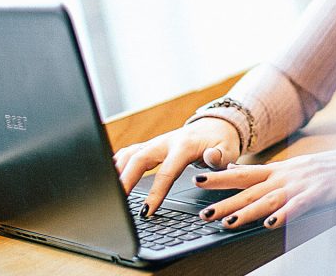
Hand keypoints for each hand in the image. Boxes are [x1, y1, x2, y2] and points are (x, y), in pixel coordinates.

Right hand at [113, 117, 240, 216]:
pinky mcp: (150, 146)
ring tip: (107, 190)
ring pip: (130, 154)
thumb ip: (220, 156)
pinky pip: (129, 152)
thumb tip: (211, 157)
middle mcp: (165, 142)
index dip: (156, 192)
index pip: (166, 171)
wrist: (215, 126)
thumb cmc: (220, 142)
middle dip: (125, 179)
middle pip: (139, 159)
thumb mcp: (228, 149)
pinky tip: (109, 176)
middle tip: (116, 201)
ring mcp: (155, 143)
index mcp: (183, 146)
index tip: (147, 210)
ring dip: (117, 170)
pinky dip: (117, 163)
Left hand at [192, 149, 335, 229]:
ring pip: (267, 201)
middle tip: (203, 212)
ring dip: (247, 212)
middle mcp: (282, 178)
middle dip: (225, 202)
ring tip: (229, 222)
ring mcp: (298, 187)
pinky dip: (283, 215)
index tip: (196, 180)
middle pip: (248, 190)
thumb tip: (235, 171)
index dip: (218, 177)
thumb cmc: (320, 170)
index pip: (241, 174)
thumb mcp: (288, 167)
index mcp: (275, 171)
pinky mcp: (315, 196)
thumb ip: (262, 173)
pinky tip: (270, 224)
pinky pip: (296, 208)